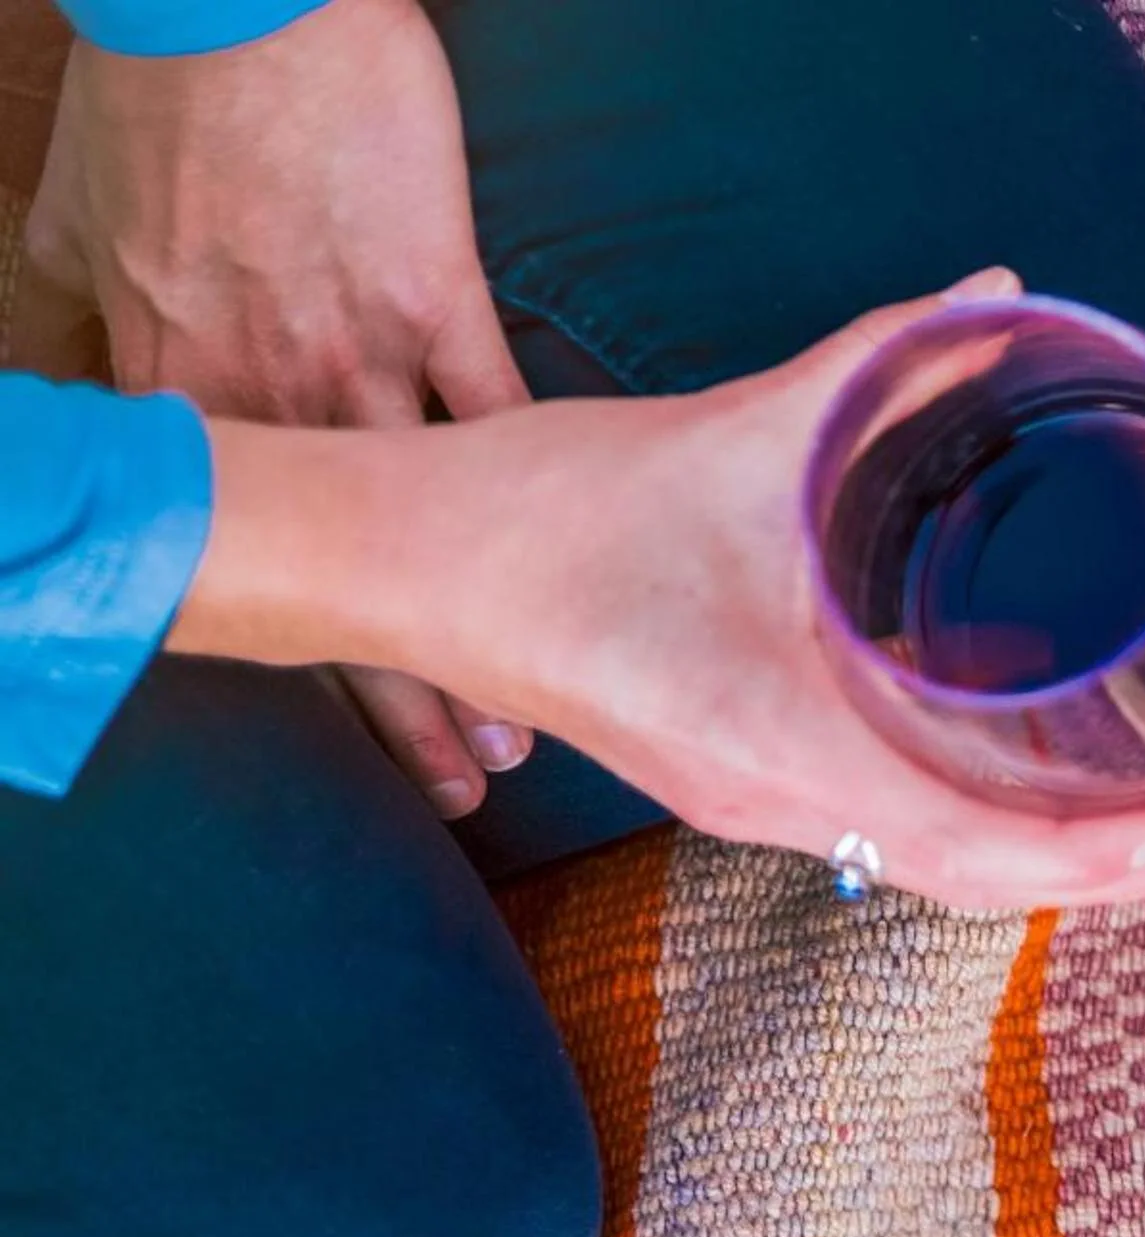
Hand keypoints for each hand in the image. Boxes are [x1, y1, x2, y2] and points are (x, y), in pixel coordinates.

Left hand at [20, 0, 532, 815]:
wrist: (230, 7)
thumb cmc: (160, 106)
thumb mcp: (84, 224)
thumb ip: (104, 314)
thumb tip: (111, 373)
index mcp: (184, 386)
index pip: (245, 558)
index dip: (293, 657)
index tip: (334, 729)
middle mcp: (270, 390)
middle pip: (342, 576)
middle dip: (397, 696)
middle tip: (458, 781)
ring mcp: (356, 347)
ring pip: (427, 523)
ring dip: (483, 631)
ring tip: (528, 727)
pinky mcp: (432, 290)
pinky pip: (490, 406)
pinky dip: (538, 490)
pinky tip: (588, 566)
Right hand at [175, 270, 1144, 912]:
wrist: (405, 562)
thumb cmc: (549, 517)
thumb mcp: (733, 435)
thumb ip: (878, 365)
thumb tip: (999, 304)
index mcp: (780, 749)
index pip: (970, 845)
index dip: (1092, 857)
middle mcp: (773, 803)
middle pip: (963, 882)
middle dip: (1094, 875)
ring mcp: (746, 802)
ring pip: (919, 869)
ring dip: (1034, 863)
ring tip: (1138, 831)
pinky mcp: (729, 777)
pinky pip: (874, 835)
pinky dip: (964, 831)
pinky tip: (1014, 792)